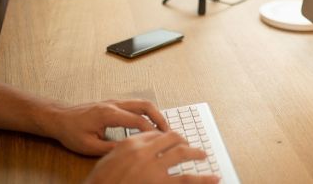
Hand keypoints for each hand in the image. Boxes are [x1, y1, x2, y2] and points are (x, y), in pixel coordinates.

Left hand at [44, 99, 168, 155]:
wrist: (59, 117)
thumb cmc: (71, 131)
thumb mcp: (89, 146)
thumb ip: (111, 148)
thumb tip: (130, 151)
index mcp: (109, 113)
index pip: (138, 121)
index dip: (152, 131)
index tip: (162, 140)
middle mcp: (114, 104)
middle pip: (145, 105)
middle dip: (160, 117)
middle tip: (169, 131)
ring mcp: (115, 102)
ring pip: (142, 103)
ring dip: (155, 114)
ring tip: (162, 128)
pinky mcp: (114, 104)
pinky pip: (136, 105)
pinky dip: (146, 113)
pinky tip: (149, 124)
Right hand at [85, 131, 218, 183]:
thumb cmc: (98, 183)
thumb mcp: (107, 161)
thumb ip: (124, 151)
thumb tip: (138, 149)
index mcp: (130, 145)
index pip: (154, 134)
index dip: (165, 137)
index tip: (171, 140)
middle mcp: (145, 153)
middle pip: (171, 139)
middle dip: (182, 141)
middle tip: (189, 146)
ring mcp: (154, 169)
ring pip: (182, 154)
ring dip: (196, 153)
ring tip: (203, 155)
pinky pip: (187, 180)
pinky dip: (203, 180)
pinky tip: (214, 178)